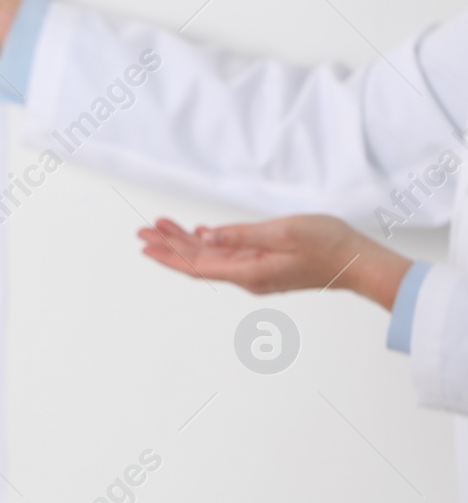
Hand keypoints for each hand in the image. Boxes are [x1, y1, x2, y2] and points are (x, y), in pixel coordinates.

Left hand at [137, 215, 412, 307]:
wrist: (360, 263)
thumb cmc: (329, 245)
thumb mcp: (285, 231)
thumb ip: (244, 235)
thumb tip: (208, 236)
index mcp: (249, 272)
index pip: (197, 266)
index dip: (168, 255)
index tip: (144, 245)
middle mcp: (248, 277)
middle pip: (198, 262)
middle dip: (168, 246)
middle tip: (142, 230)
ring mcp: (257, 273)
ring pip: (212, 257)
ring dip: (186, 241)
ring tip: (162, 225)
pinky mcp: (266, 266)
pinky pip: (229, 256)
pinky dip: (210, 243)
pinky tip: (201, 232)